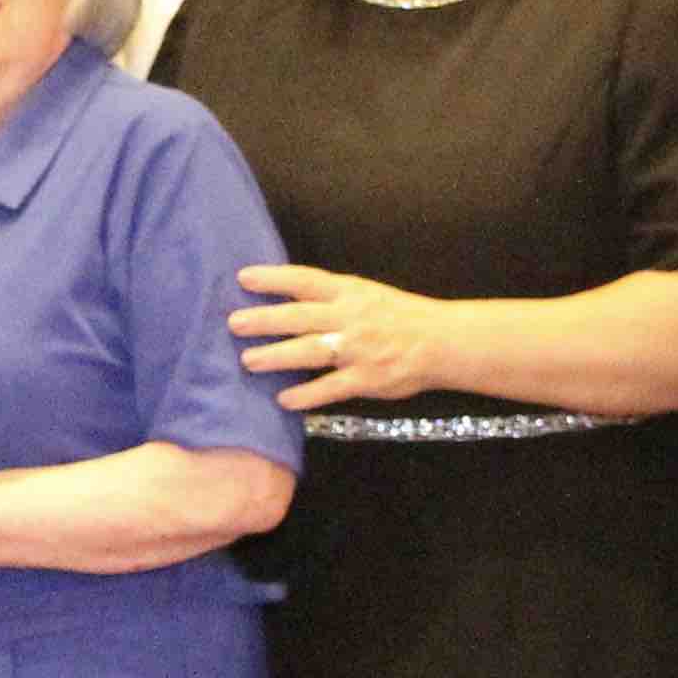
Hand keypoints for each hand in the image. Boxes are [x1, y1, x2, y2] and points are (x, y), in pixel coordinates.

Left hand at [229, 263, 454, 410]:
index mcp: (350, 293)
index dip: (274, 278)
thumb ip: (330, 297)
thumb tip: (286, 297)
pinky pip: (330, 388)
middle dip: (264, 320)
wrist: (442, 341)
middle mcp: (350, 318)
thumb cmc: (400, 316)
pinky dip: (306, 395)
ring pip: (310, 351)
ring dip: (276, 356)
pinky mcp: (366, 379)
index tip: (244, 277)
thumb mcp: (366, 294)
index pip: (305, 281)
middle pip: (300, 317)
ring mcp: (358, 349)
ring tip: (249, 361)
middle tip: (234, 323)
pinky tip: (283, 399)